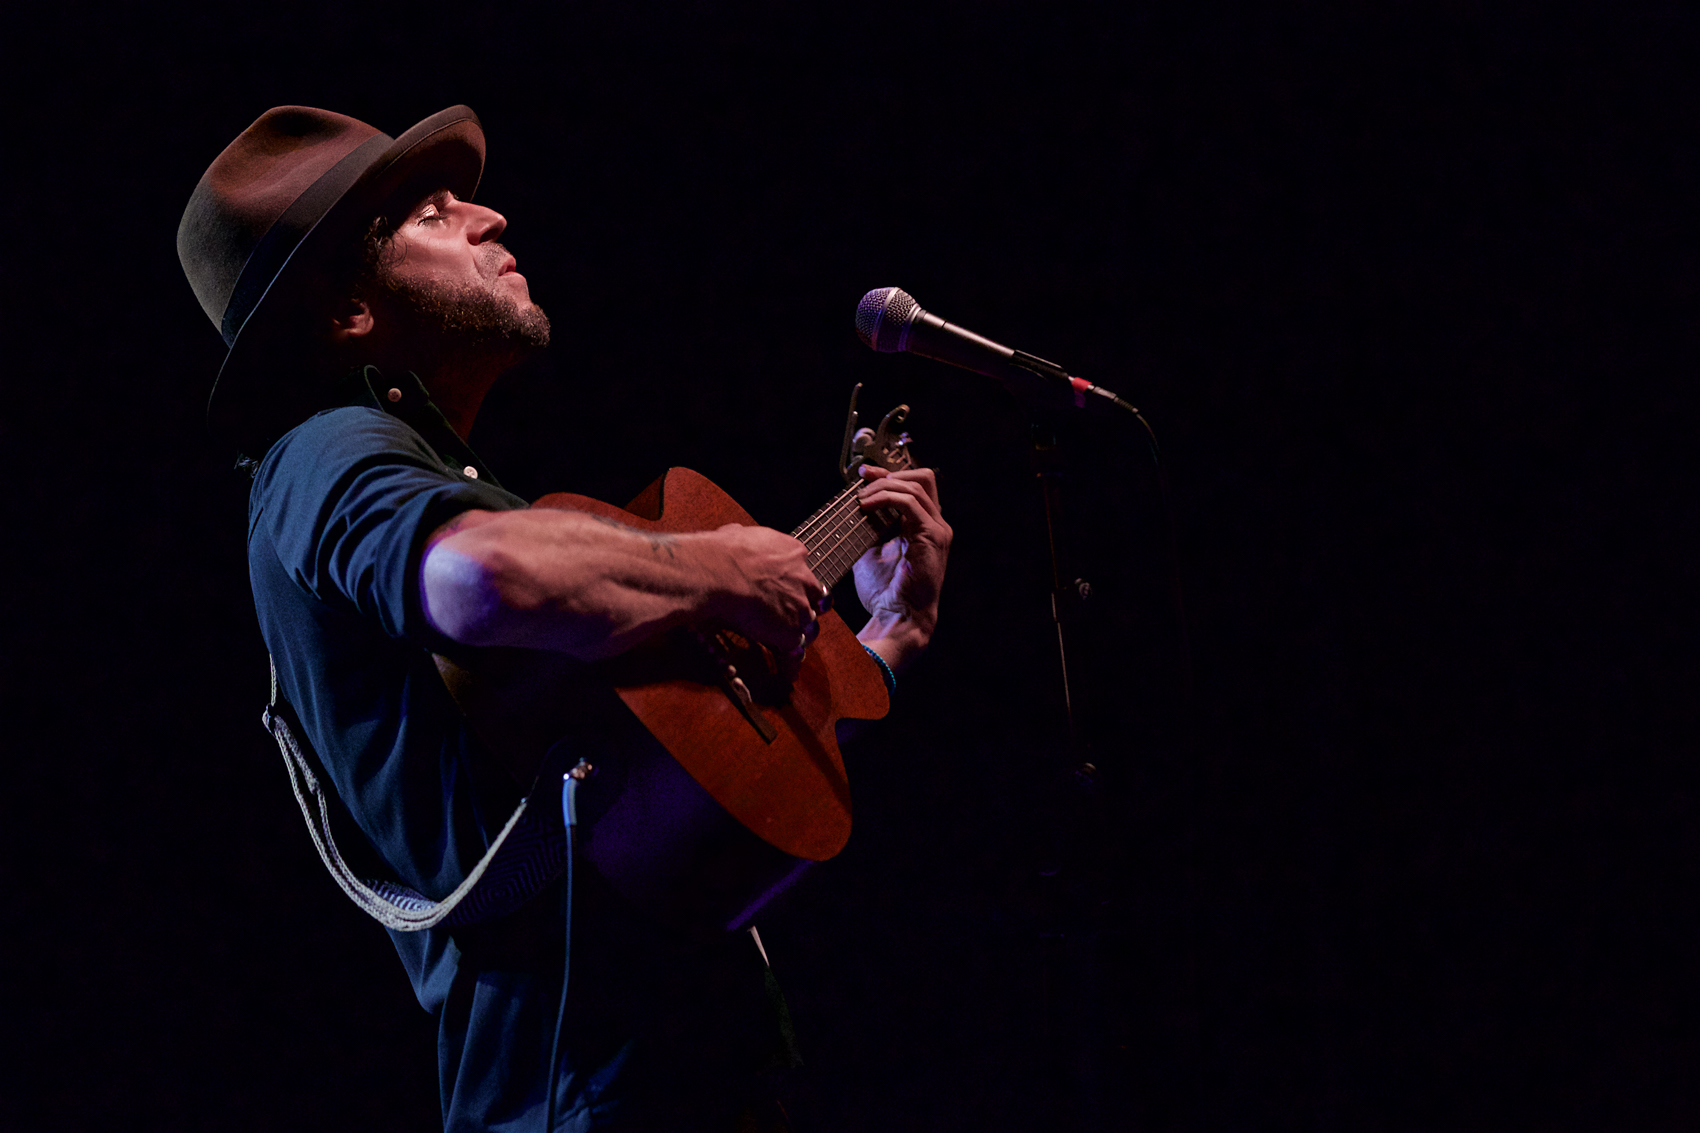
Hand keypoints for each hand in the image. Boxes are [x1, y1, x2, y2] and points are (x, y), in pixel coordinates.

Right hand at [704, 523, 827, 657]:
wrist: (718, 572)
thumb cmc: (721, 552)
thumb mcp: (736, 534)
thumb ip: (745, 540)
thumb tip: (735, 536)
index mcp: (792, 552)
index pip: (802, 570)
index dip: (795, 582)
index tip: (786, 589)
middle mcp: (803, 579)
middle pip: (816, 598)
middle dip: (807, 608)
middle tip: (794, 618)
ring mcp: (800, 607)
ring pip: (809, 626)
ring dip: (799, 636)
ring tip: (789, 648)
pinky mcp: (790, 632)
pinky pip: (794, 653)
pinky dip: (789, 664)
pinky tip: (784, 673)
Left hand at [853, 466, 951, 669]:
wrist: (899, 617)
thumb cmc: (886, 593)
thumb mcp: (870, 553)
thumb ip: (868, 531)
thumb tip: (851, 513)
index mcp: (924, 527)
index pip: (914, 487)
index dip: (889, 475)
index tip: (864, 474)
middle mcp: (936, 525)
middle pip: (922, 478)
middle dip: (890, 473)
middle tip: (863, 478)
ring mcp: (937, 529)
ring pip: (915, 486)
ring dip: (883, 486)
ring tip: (861, 498)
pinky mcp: (932, 536)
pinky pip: (910, 503)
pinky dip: (886, 498)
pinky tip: (866, 506)